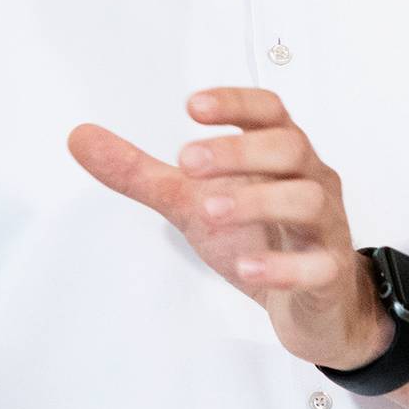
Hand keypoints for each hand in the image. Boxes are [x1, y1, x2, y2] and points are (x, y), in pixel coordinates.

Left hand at [69, 88, 388, 372]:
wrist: (312, 305)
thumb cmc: (259, 237)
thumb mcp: (193, 202)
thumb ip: (143, 173)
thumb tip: (79, 137)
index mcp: (279, 155)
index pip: (269, 111)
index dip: (235, 102)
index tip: (193, 105)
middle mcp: (310, 180)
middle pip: (290, 147)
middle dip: (239, 151)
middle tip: (186, 162)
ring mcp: (324, 226)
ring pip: (307, 199)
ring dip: (258, 201)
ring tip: (209, 210)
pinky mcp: (328, 273)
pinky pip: (318, 264)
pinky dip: (282, 264)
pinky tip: (246, 265)